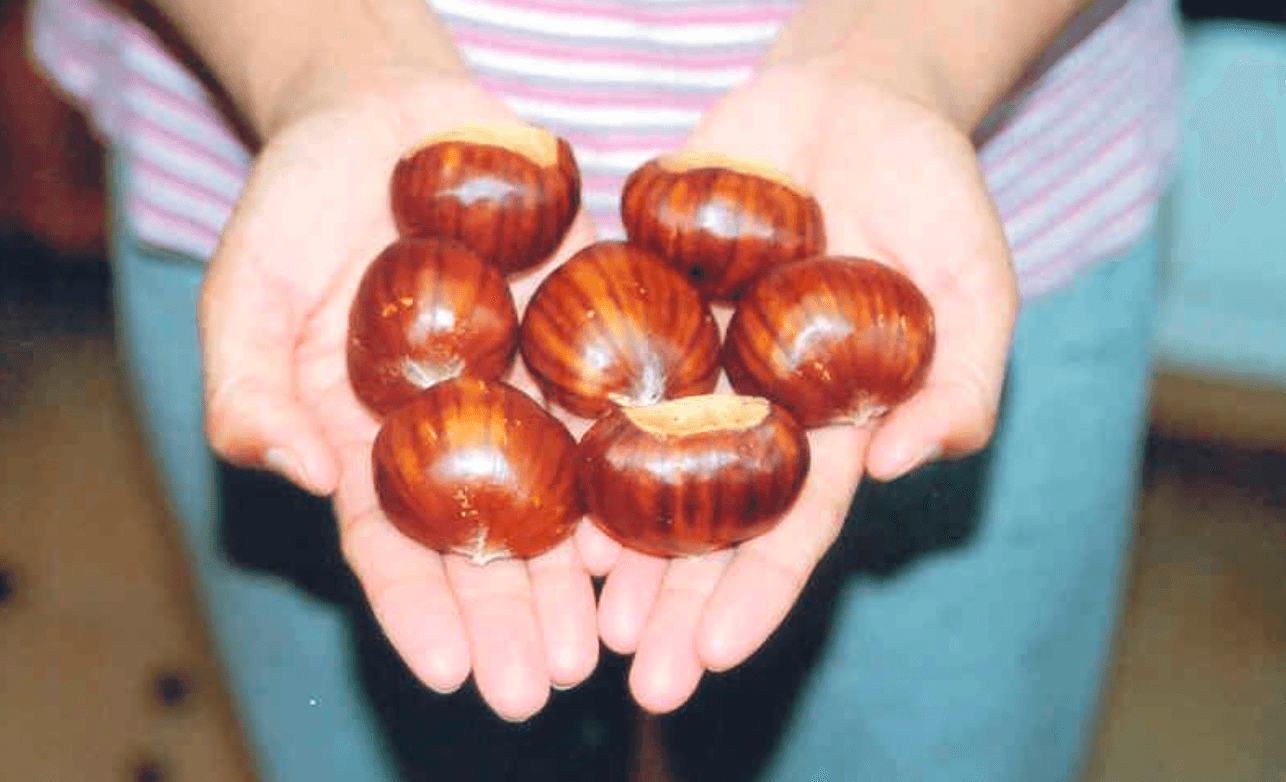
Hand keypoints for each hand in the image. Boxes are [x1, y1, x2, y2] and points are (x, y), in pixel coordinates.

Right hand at [198, 69, 601, 720]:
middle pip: (487, 539)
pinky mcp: (585, 328)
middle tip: (542, 686)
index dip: (416, 609)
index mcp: (368, 440)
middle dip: (512, 616)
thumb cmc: (298, 203)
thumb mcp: (246, 285)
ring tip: (604, 643)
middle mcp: (457, 431)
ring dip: (580, 572)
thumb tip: (290, 469)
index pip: (391, 543)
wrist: (388, 116)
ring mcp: (526, 385)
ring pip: (559, 491)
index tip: (445, 672)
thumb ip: (247, 382)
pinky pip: (613, 402)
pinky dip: (631, 462)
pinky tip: (652, 520)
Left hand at [581, 52, 1019, 712]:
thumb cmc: (932, 192)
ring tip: (576, 602)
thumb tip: (908, 467)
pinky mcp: (641, 292)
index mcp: (827, 424)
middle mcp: (749, 405)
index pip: (789, 528)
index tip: (712, 656)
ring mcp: (690, 353)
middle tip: (631, 673)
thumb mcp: (977, 285)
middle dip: (672, 598)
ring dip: (611, 533)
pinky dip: (569, 419)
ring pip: (640, 458)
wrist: (853, 98)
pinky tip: (540, 473)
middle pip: (705, 518)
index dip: (755, 595)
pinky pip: (597, 361)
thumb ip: (961, 379)